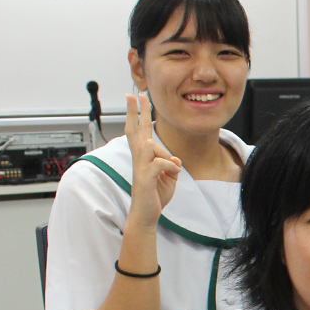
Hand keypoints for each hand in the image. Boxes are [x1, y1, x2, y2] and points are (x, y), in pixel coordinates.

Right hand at [124, 93, 180, 227]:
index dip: (137, 114)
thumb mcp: (170, 177)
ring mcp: (140, 167)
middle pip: (135, 130)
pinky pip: (160, 163)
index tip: (135, 98)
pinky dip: (171, 167)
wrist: (147, 214)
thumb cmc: (156, 195)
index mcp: (144, 157)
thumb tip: (175, 159)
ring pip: (151, 145)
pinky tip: (174, 175)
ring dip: (165, 154)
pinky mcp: (145, 177)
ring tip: (172, 170)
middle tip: (133, 94)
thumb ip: (172, 164)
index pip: (140, 131)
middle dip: (135, 111)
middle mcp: (139, 159)